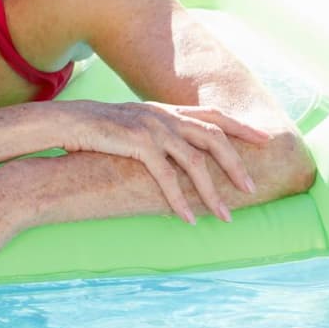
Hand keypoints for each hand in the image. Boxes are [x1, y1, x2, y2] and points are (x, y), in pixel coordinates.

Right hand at [51, 101, 266, 222]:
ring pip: (196, 162)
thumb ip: (153, 131)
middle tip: (252, 189)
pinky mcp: (138, 143)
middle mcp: (163, 115)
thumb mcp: (129, 124)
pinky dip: (180, 199)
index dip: (241, 127)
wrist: (62, 123)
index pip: (213, 114)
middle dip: (237, 165)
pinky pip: (168, 177)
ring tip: (225, 215)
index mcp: (164, 109)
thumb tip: (171, 151)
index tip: (266, 140)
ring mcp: (152, 128)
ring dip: (213, 192)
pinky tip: (189, 218)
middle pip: (214, 137)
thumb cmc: (91, 129)